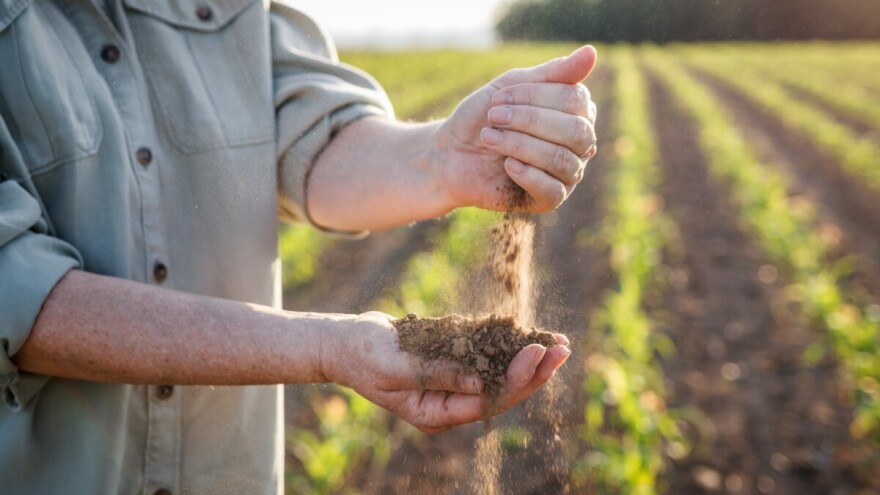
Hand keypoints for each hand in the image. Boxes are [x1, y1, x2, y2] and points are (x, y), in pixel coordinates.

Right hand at [321, 312, 570, 433]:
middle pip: (502, 390)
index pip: (488, 399)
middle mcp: (449, 401)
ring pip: (498, 373)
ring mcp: (451, 382)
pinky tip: (528, 331)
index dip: (517, 377)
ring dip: (527, 356)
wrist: (343, 342)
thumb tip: (483, 382)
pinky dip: (506, 342)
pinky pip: (484, 354)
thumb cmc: (363, 354)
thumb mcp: (397, 365)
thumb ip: (438, 373)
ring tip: (557, 341)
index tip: (537, 351)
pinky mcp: (450, 361)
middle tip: (564, 348)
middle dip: (534, 369)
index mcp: (436, 413)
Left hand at [435, 45, 597, 212]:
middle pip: (576, 131)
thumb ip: (550, 74)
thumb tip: (591, 53)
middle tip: (494, 117)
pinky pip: (554, 190)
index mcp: (576, 112)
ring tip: (489, 138)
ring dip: (519, 145)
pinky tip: (507, 165)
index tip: (497, 97)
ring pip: (562, 159)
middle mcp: (579, 144)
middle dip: (529, 121)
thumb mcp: (511, 87)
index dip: (535, 96)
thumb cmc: (482, 118)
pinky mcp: (550, 199)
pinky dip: (528, 174)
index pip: (575, 98)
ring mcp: (568, 173)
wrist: (450, 154)